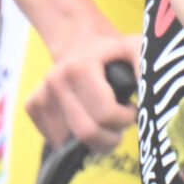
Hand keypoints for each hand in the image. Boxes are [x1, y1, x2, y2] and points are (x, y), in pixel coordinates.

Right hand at [27, 31, 141, 148]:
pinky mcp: (32, 105)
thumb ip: (147, 68)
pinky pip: (54, 140)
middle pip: (86, 133)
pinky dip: (72, 139)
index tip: (131, 110)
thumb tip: (151, 95)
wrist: (80, 41)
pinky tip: (83, 120)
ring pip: (69, 142)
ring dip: (92, 140)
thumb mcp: (136, 50)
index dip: (125, 120)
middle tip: (119, 124)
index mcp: (79, 67)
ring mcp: (40, 93)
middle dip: (110, 136)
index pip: (105, 115)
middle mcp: (54, 80)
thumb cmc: (113, 53)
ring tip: (102, 121)